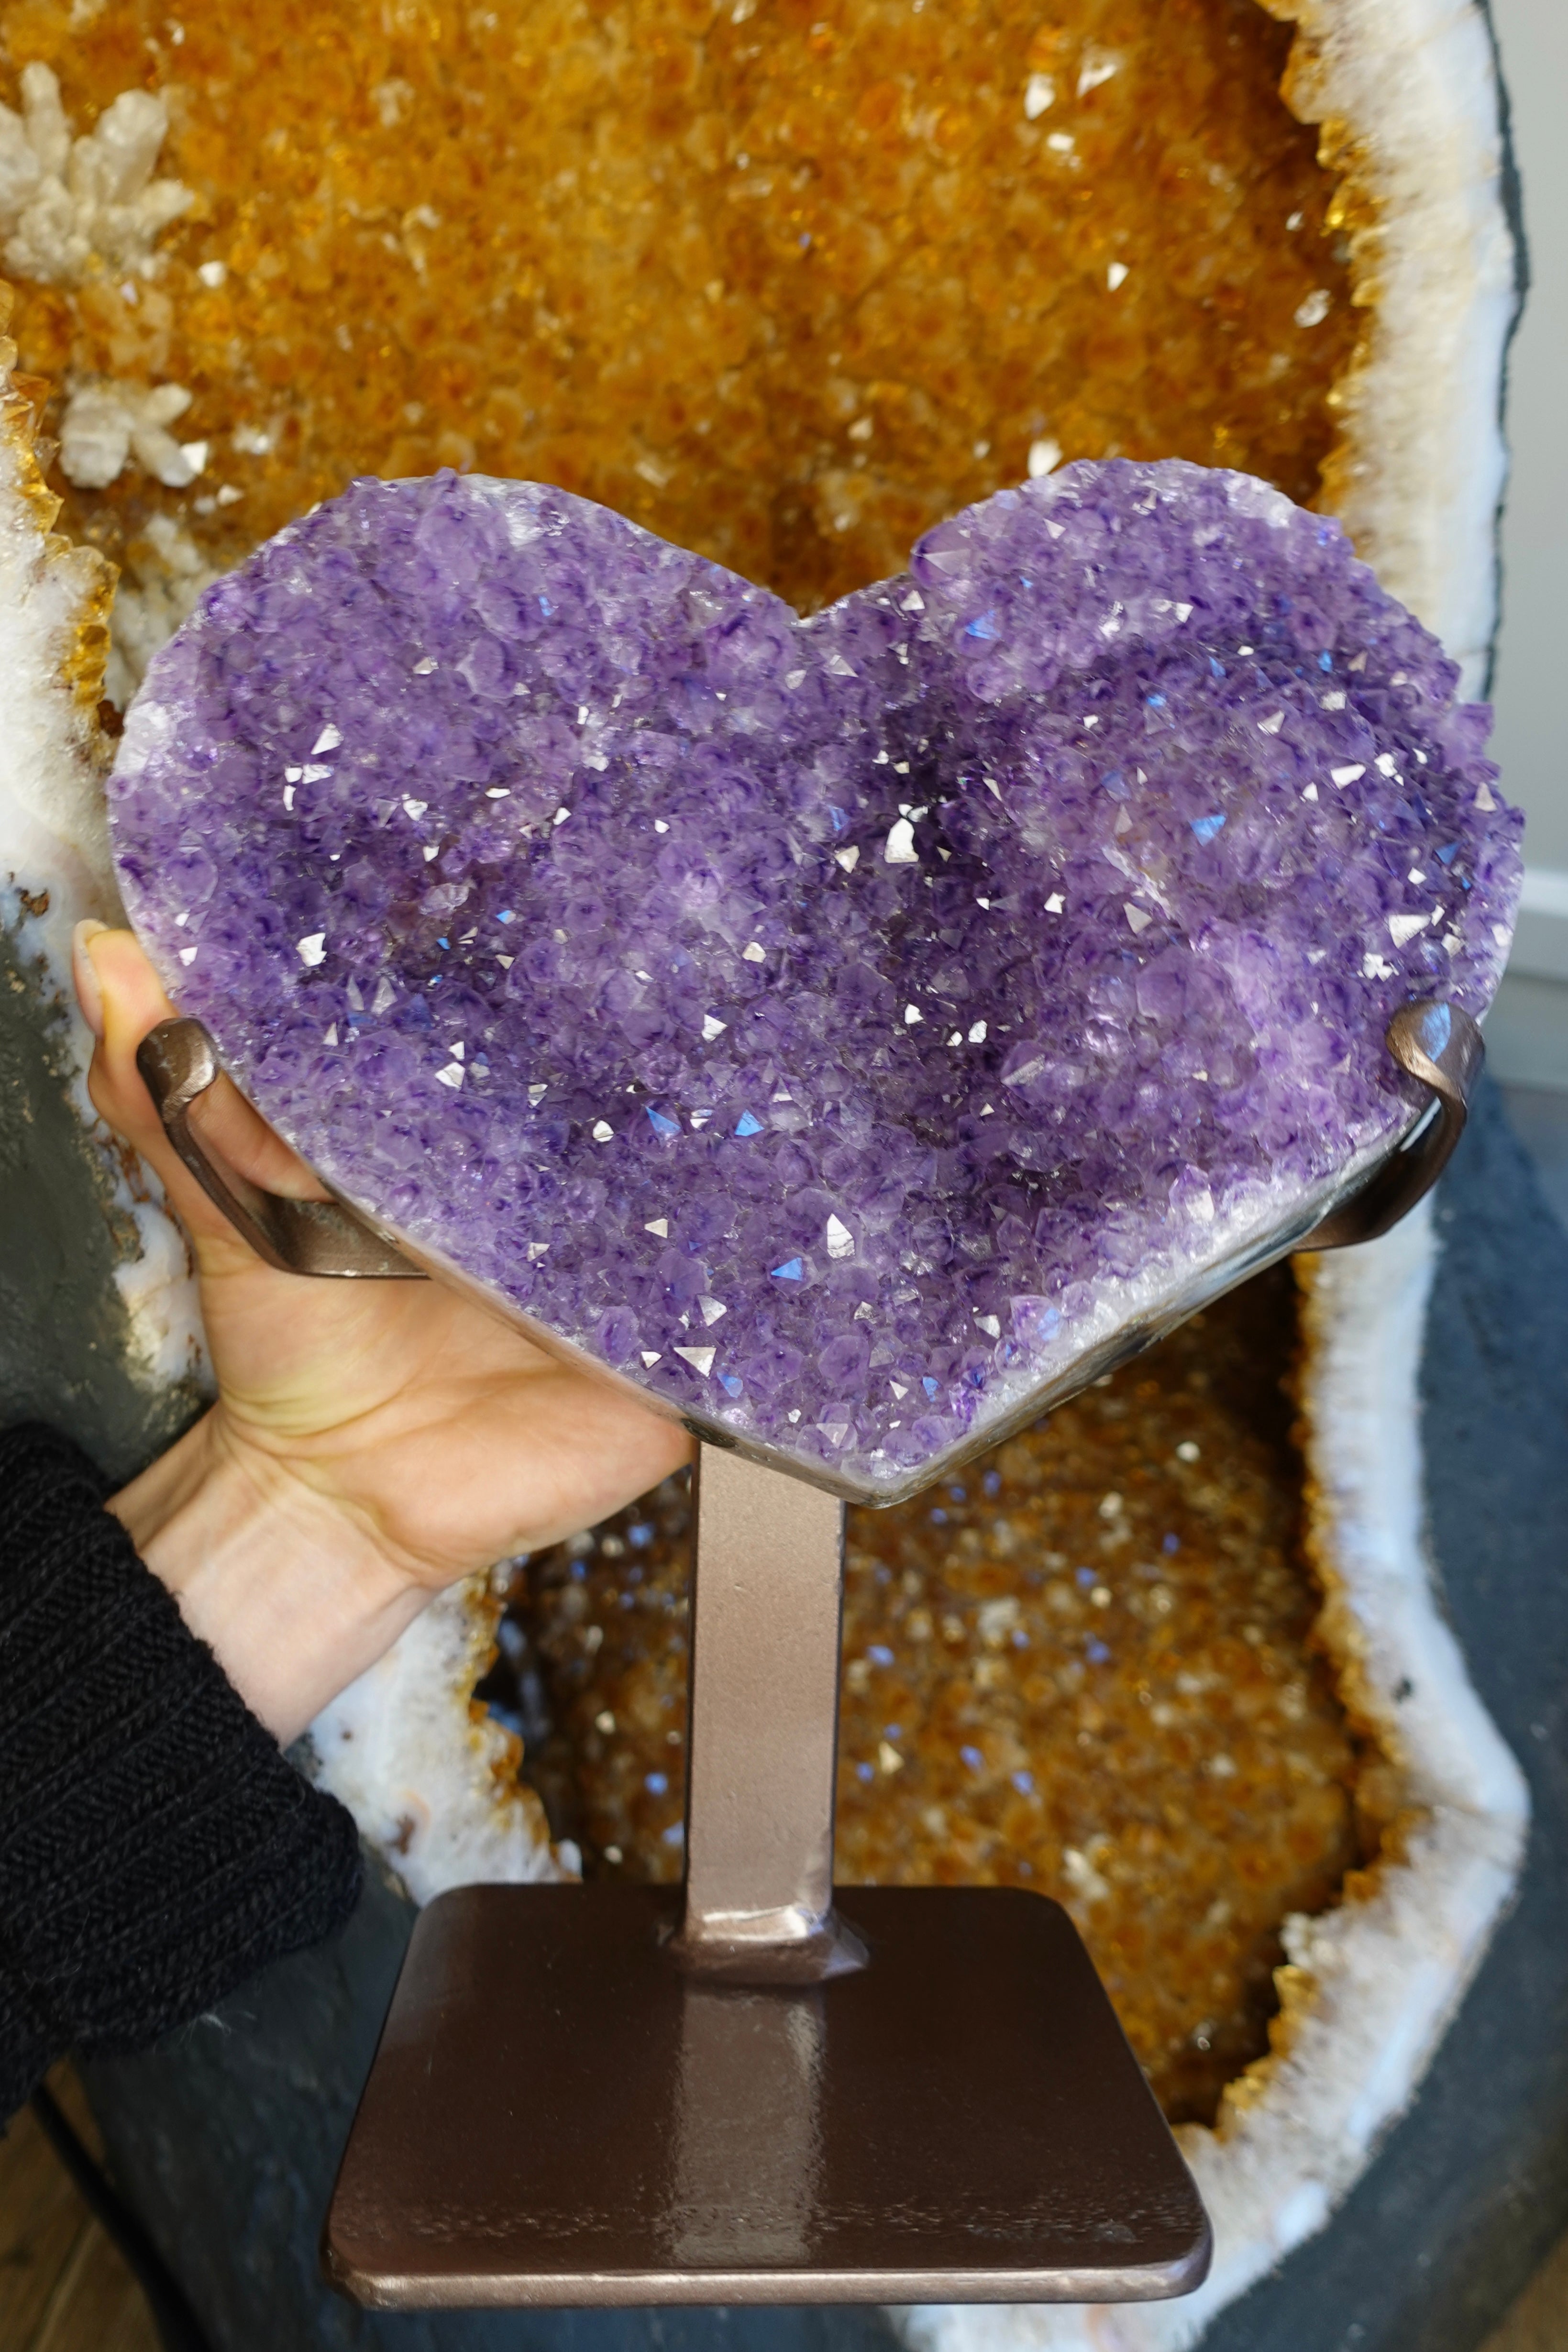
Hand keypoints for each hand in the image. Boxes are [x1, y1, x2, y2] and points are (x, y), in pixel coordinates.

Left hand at [75, 923, 690, 1743]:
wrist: (337, 1495)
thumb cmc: (296, 1343)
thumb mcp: (234, 1202)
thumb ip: (175, 1090)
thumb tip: (108, 957)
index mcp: (496, 1136)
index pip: (551, 1036)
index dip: (560, 968)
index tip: (570, 884)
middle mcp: (580, 1191)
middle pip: (653, 1105)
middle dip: (663, 1046)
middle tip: (685, 960)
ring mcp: (638, 1273)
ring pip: (716, 1192)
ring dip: (733, 1144)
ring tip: (762, 1069)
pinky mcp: (676, 1364)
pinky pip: (740, 1313)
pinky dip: (758, 1275)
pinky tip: (778, 1215)